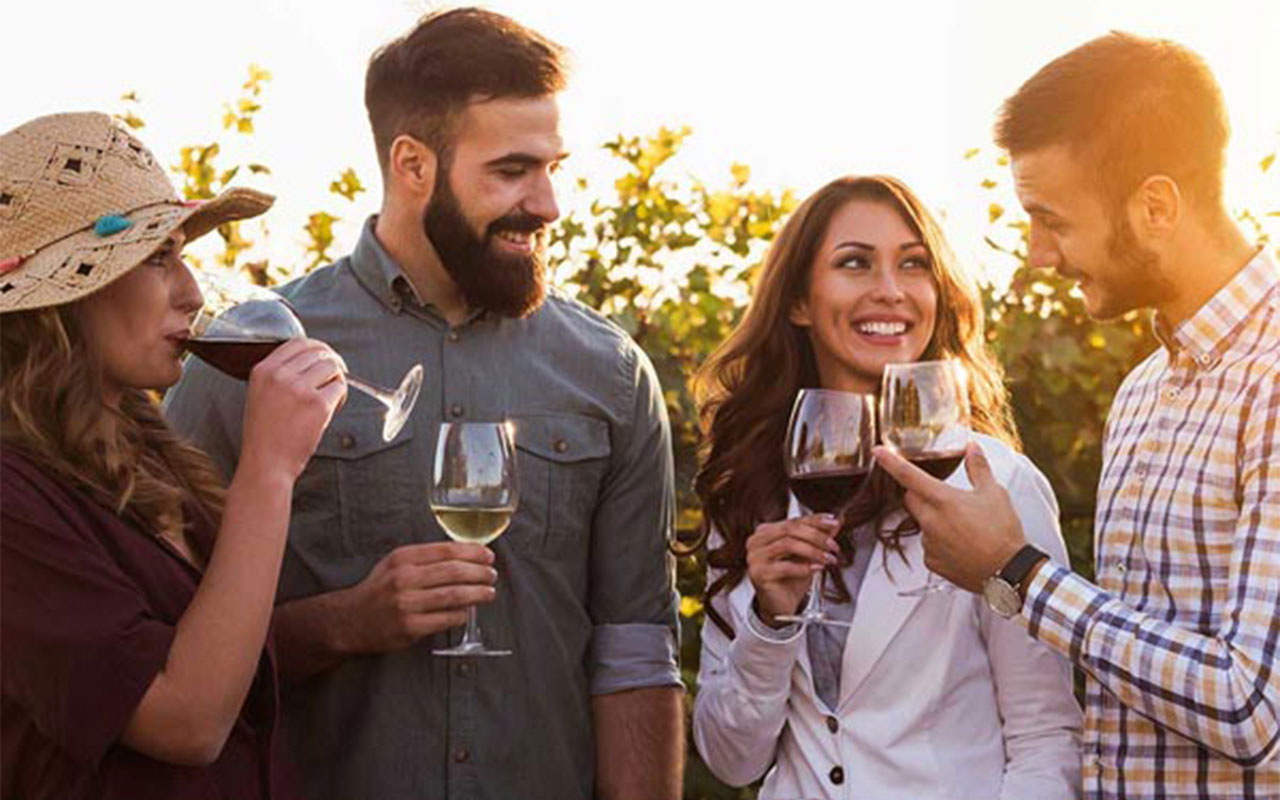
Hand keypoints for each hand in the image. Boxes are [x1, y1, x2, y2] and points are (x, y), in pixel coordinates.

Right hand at [240, 338, 346, 481]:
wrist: (266, 464)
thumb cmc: (265, 435)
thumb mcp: (260, 395)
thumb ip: (280, 375)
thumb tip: (312, 359)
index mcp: (263, 370)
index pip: (298, 342)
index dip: (317, 348)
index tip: (325, 358)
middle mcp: (279, 376)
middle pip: (319, 352)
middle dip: (332, 364)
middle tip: (335, 378)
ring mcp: (299, 389)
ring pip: (332, 367)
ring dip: (337, 380)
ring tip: (330, 398)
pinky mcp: (318, 404)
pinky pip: (340, 387)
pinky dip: (341, 397)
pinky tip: (332, 409)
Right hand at [343, 542, 497, 651]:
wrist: (349, 620)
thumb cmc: (378, 589)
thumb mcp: (395, 563)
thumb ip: (425, 558)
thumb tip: (465, 556)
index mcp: (403, 559)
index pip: (446, 550)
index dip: (472, 552)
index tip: (487, 556)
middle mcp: (404, 579)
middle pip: (454, 571)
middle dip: (480, 573)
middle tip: (492, 575)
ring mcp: (406, 604)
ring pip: (454, 595)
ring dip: (477, 593)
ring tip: (489, 592)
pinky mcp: (409, 627)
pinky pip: (446, 618)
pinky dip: (461, 614)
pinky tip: (467, 611)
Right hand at [746, 514, 839, 625]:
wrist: (781, 604)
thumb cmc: (791, 578)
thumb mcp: (808, 554)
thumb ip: (819, 537)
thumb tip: (834, 523)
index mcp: (766, 531)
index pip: (793, 520)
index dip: (815, 520)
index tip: (833, 522)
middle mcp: (757, 541)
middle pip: (790, 529)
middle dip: (816, 536)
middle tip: (832, 545)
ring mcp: (755, 557)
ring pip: (787, 544)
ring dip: (813, 551)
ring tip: (827, 558)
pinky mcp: (758, 574)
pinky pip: (784, 567)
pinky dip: (804, 567)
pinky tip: (816, 568)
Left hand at [872, 441, 1024, 591]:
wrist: (1008, 572)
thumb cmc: (1003, 532)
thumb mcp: (994, 493)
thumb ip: (978, 468)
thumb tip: (972, 448)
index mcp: (943, 500)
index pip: (908, 475)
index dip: (890, 461)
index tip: (877, 452)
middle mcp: (930, 521)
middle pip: (911, 499)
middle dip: (920, 494)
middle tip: (944, 497)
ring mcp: (929, 543)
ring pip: (922, 524)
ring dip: (934, 521)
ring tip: (963, 527)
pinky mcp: (932, 562)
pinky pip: (929, 546)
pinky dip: (940, 543)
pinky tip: (961, 545)